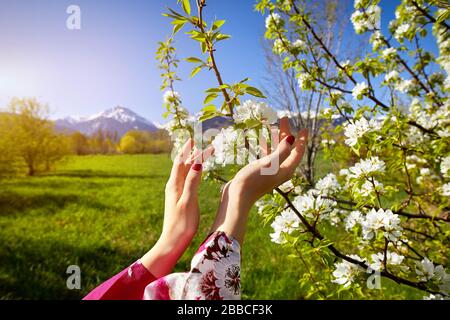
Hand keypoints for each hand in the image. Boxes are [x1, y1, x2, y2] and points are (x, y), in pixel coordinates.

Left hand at [141, 139, 212, 276]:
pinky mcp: (179, 199)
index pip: (182, 162)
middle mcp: (173, 186)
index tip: (196, 140)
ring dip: (191, 162)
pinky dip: (191, 172)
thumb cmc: (182, 224)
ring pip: (184, 172)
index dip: (188, 151)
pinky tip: (194, 174)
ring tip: (197, 154)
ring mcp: (175, 193)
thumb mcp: (188, 201)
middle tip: (199, 143)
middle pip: (183, 165)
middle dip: (191, 154)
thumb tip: (197, 163)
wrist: (172, 241)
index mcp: (175, 185)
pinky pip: (185, 180)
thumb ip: (192, 182)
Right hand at [210, 118, 307, 243]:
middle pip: (287, 149)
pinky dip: (266, 146)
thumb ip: (282, 151)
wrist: (237, 196)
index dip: (302, 139)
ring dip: (275, 139)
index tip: (304, 127)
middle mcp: (280, 171)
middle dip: (286, 134)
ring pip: (276, 151)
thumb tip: (292, 138)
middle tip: (283, 119)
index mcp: (286, 169)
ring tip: (272, 126)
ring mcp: (270, 172)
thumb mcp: (269, 164)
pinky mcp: (260, 172)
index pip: (298, 152)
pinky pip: (266, 155)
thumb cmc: (254, 180)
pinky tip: (261, 140)